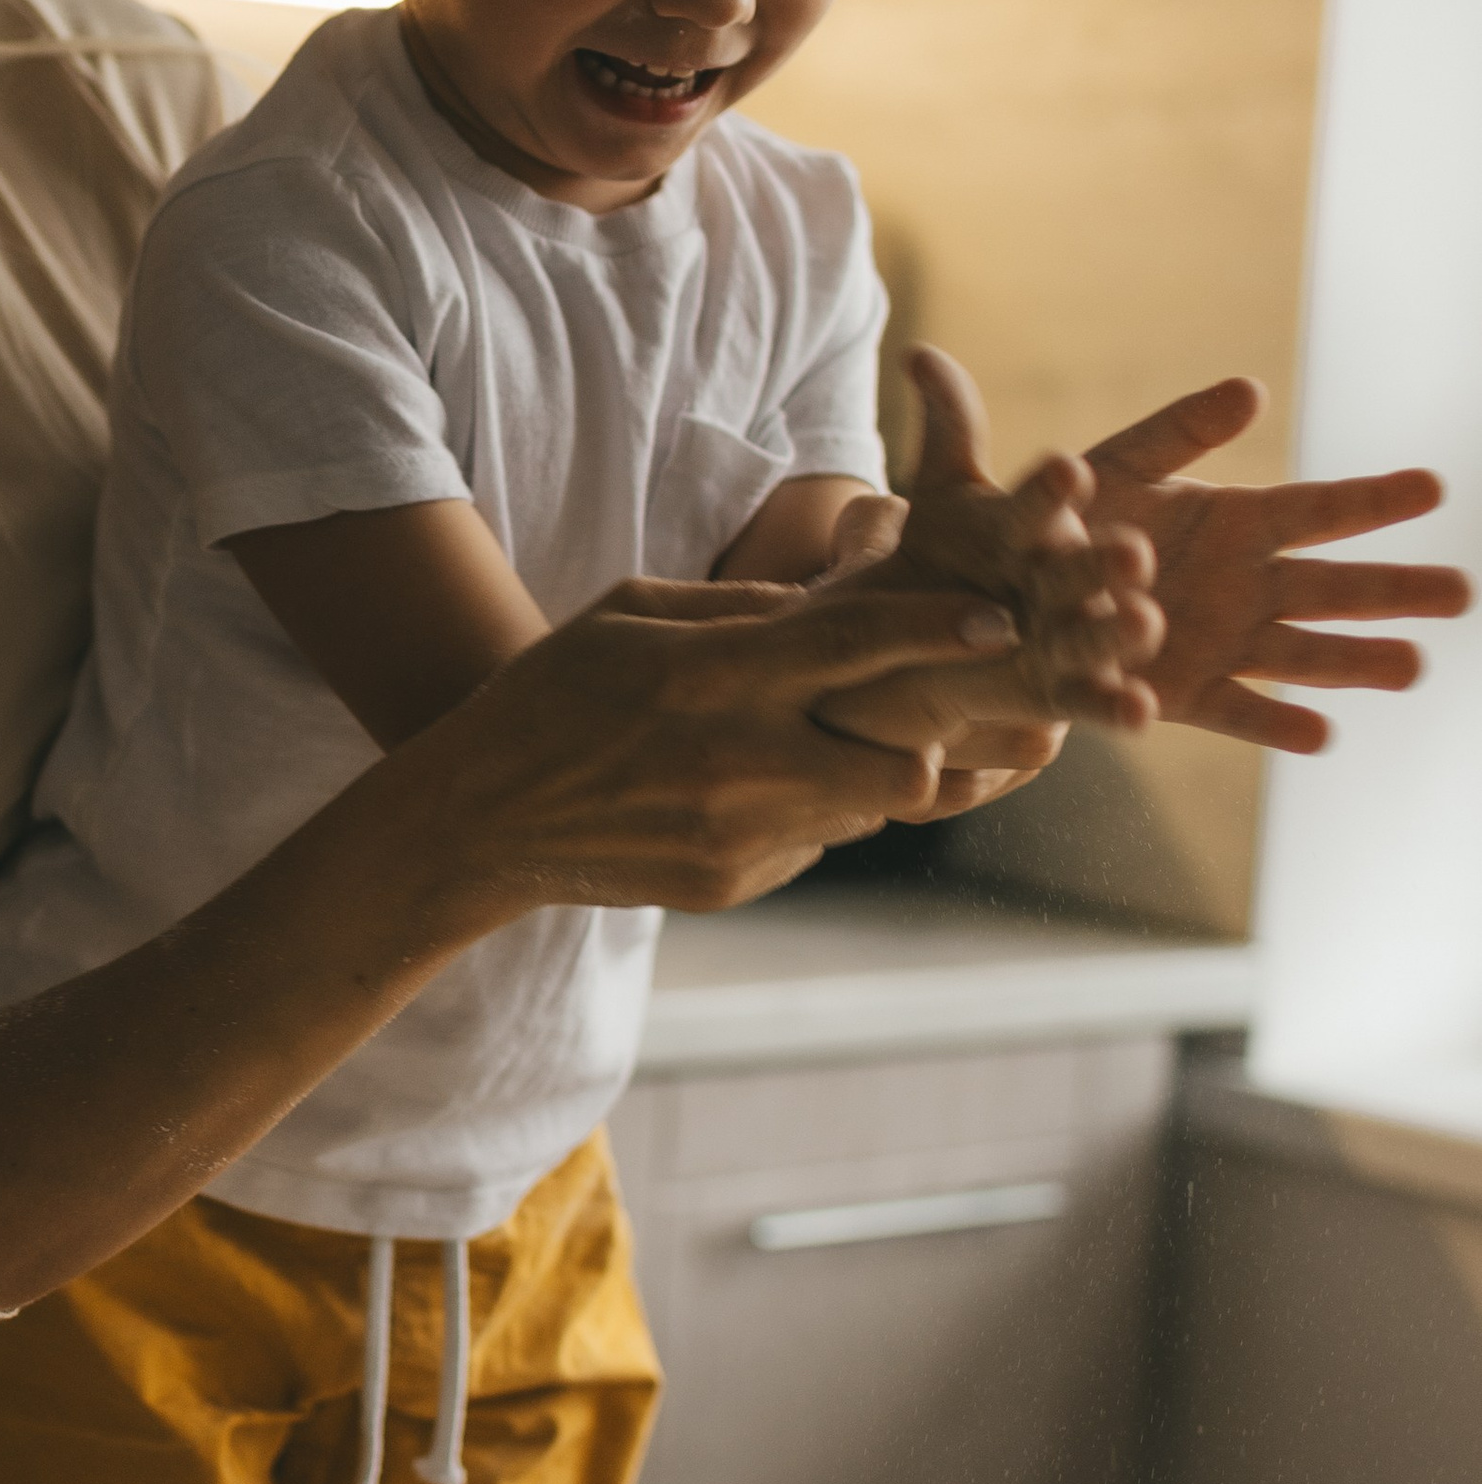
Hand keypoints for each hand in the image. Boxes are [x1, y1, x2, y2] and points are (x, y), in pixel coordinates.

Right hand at [455, 573, 1031, 916]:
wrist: (482, 819)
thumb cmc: (555, 693)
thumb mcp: (630, 612)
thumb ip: (741, 608)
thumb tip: (839, 600)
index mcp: (710, 672)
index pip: (853, 643)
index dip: (938, 629)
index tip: (1001, 620)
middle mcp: (735, 759)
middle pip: (900, 760)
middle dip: (928, 735)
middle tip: (919, 710)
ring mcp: (736, 833)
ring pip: (867, 808)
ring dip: (865, 773)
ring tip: (813, 746)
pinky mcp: (730, 883)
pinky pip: (813, 840)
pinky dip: (802, 812)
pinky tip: (739, 793)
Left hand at [814, 346, 1160, 769]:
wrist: (937, 631)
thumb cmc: (957, 549)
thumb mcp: (945, 493)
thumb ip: (947, 429)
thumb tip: (920, 354)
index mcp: (1053, 512)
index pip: (1057, 489)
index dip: (1055, 485)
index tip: (1058, 470)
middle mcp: (1085, 566)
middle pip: (1099, 560)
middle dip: (1108, 558)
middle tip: (1126, 550)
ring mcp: (1090, 629)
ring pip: (1113, 629)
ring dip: (1126, 631)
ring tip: (1141, 625)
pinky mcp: (1082, 690)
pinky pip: (1109, 701)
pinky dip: (1124, 708)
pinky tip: (1142, 714)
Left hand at [1081, 378, 1471, 751]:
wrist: (1015, 592)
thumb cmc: (1074, 519)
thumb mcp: (1123, 463)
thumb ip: (1180, 431)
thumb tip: (1251, 389)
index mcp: (1239, 524)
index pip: (1321, 510)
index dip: (1373, 499)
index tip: (1433, 485)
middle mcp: (1245, 587)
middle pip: (1332, 590)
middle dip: (1393, 591)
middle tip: (1460, 592)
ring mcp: (1219, 643)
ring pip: (1301, 655)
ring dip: (1354, 662)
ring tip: (1410, 667)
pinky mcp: (1181, 695)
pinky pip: (1234, 712)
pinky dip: (1274, 726)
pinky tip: (1322, 735)